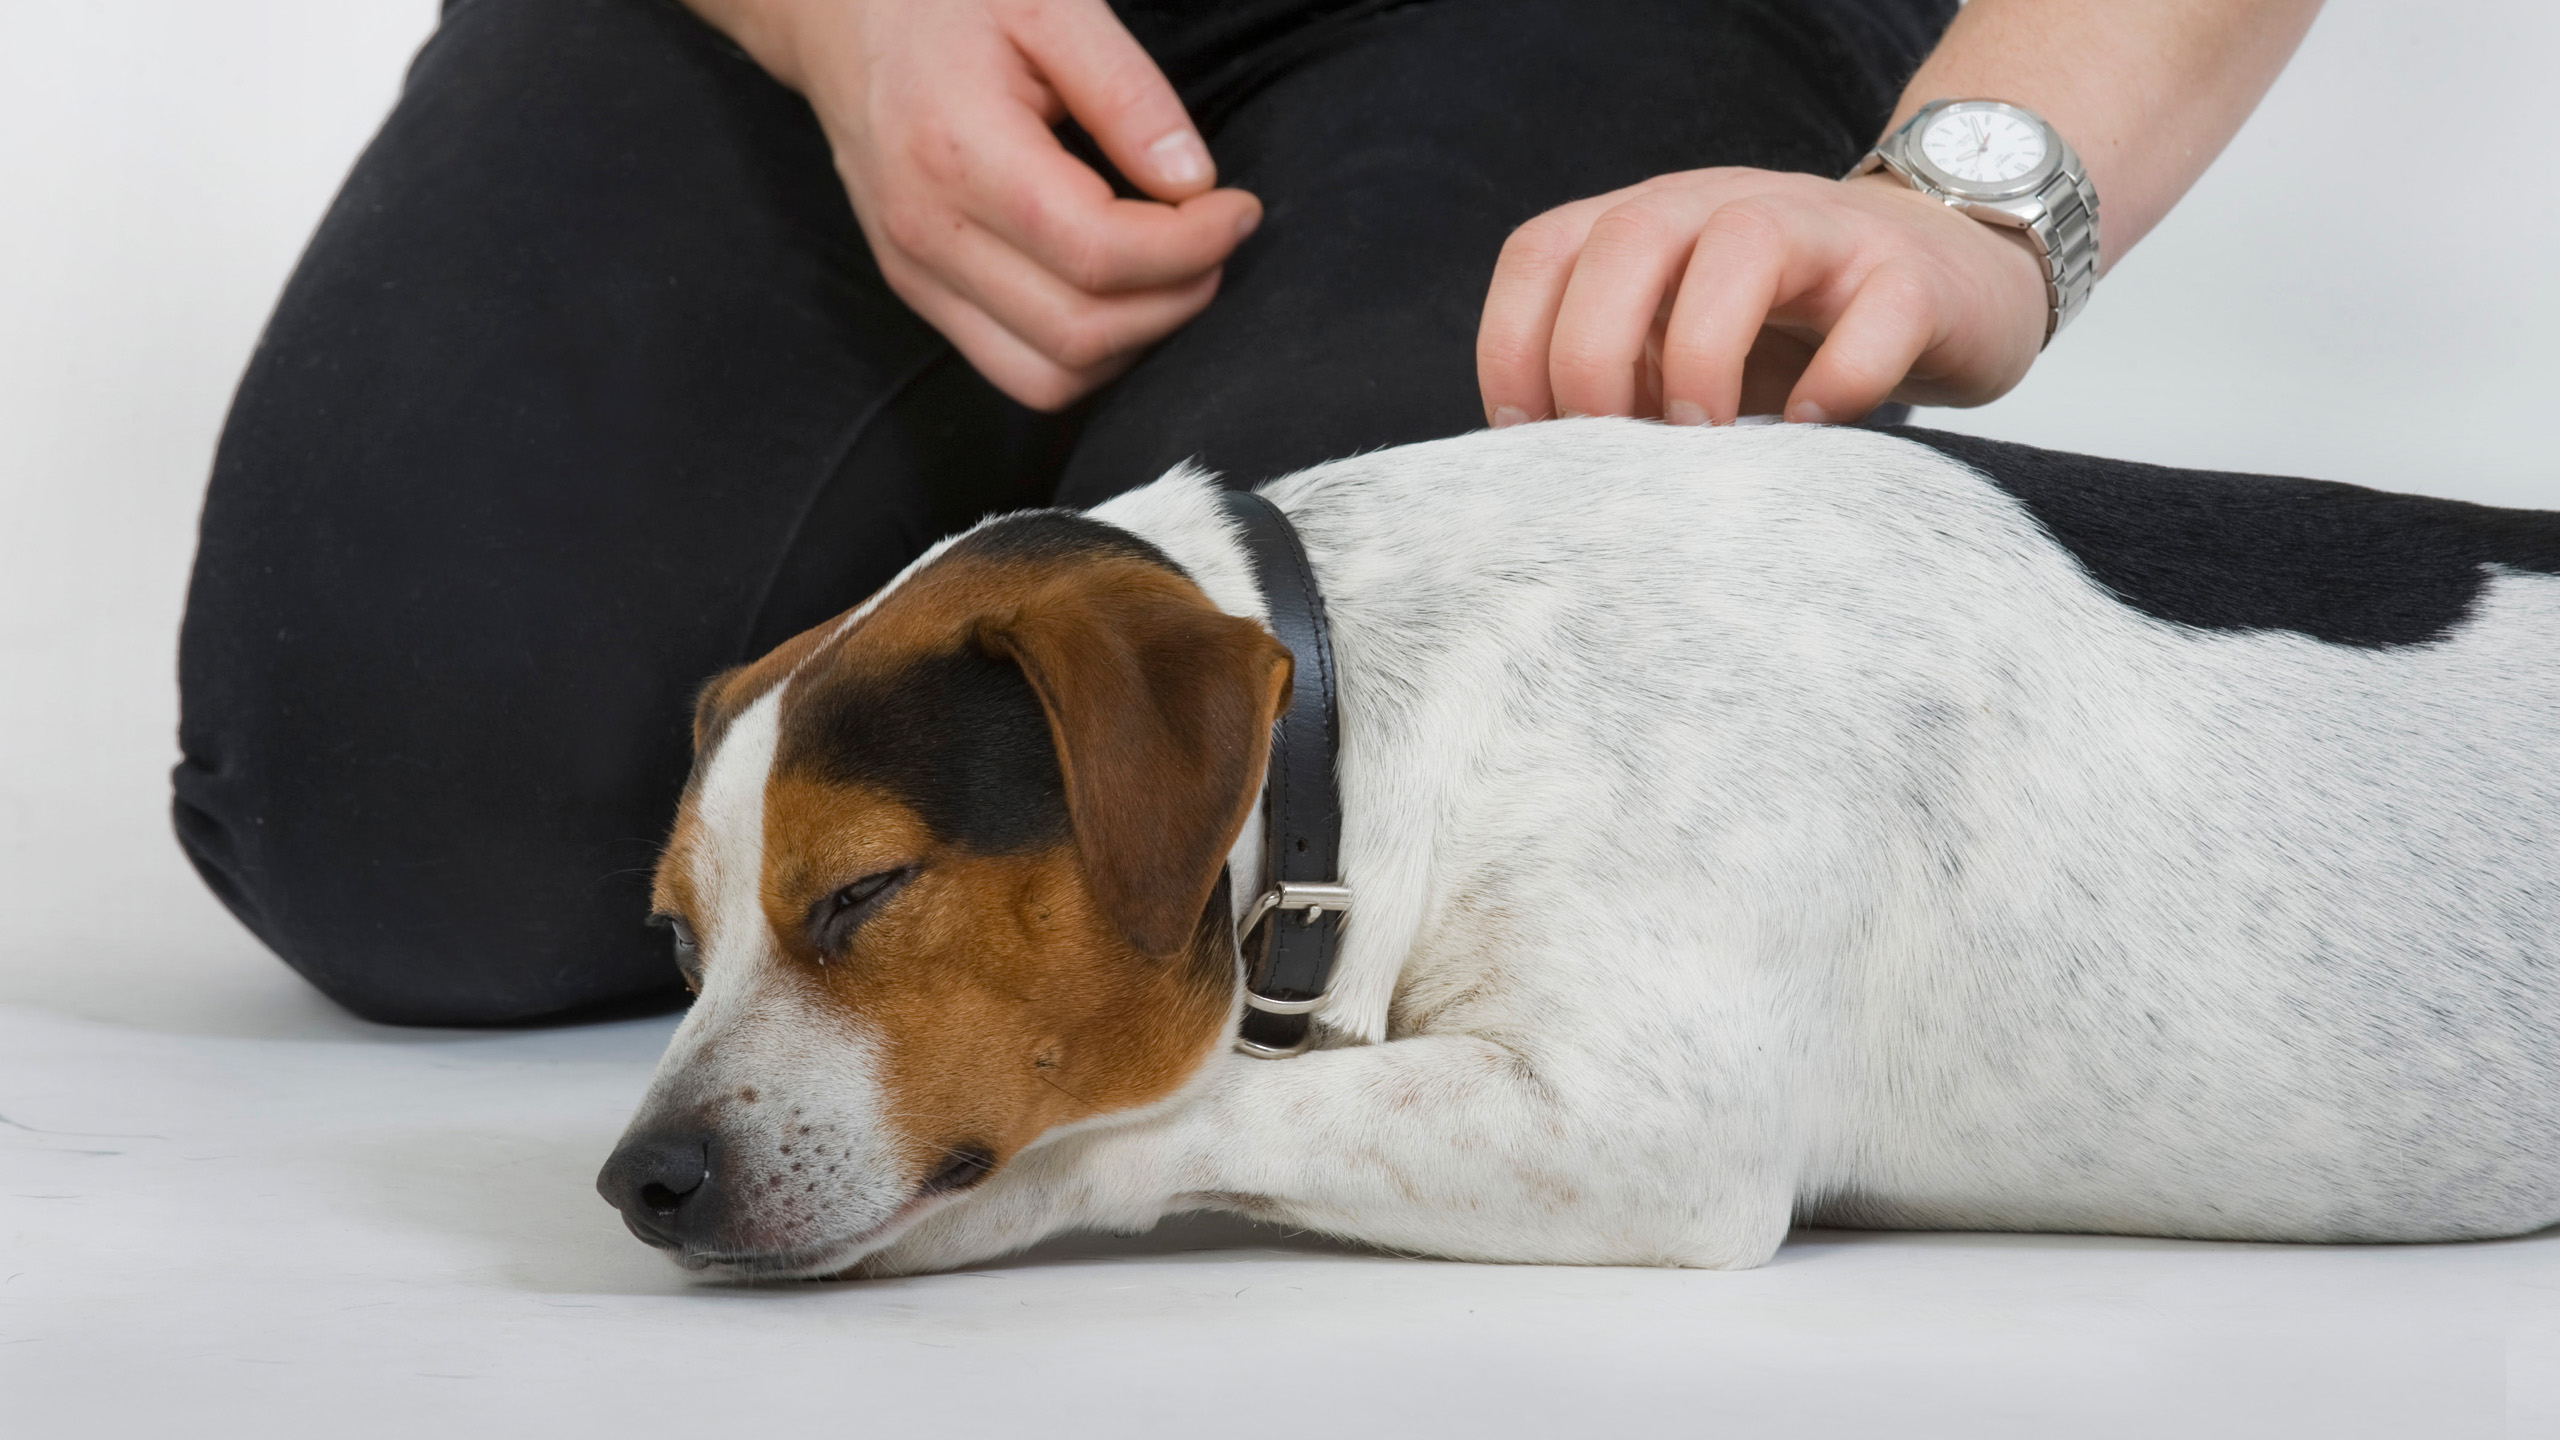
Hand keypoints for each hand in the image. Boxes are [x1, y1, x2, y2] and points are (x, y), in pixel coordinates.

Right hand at [691, 0, 1261, 410]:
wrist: (840, 21)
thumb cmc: (946, 3)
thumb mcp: (1051, 7)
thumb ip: (1128, 93)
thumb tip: (1194, 183)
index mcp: (959, 153)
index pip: (1097, 252)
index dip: (1191, 247)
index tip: (1237, 207)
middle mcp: (928, 233)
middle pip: (1080, 333)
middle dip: (1176, 299)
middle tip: (1217, 238)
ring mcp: (916, 276)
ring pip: (1050, 378)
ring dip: (1137, 341)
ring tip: (1176, 268)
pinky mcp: (920, 295)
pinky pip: (1020, 371)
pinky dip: (1090, 352)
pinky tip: (1123, 290)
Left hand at [1476, 167, 2049, 427]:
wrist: (1951, 275)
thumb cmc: (1791, 332)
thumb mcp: (1679, 345)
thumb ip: (1615, 380)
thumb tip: (1544, 470)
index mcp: (1649, 224)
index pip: (1543, 252)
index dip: (1513, 345)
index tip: (1531, 436)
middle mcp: (1724, 207)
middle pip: (1629, 237)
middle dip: (1593, 350)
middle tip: (1609, 448)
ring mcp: (1825, 233)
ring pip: (1745, 243)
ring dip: (1703, 350)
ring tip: (1702, 436)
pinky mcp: (1914, 277)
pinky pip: (1876, 311)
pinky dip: (1837, 379)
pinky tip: (1810, 430)